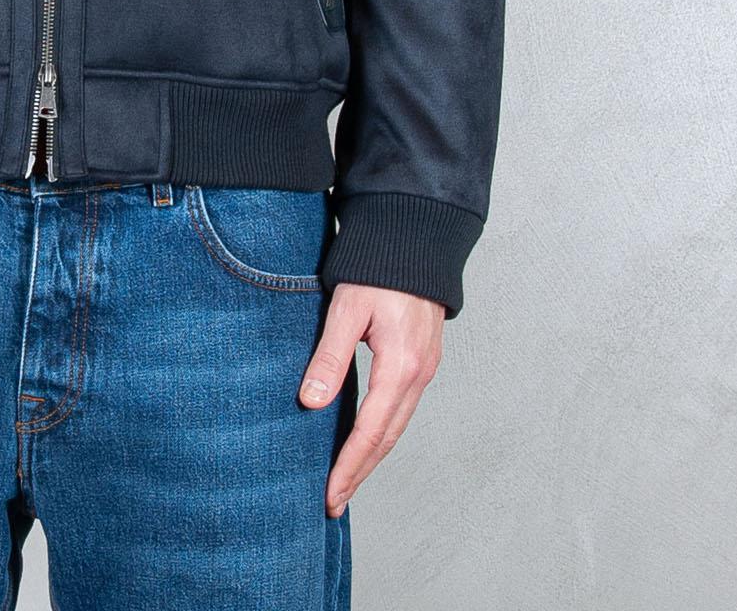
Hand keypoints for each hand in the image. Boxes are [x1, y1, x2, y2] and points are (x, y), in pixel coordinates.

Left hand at [298, 282, 444, 515]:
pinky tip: (366, 438)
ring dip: (373, 455)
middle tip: (334, 501)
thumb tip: (311, 402)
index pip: (371, 431)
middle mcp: (419, 373)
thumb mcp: (347, 307)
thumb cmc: (378, 266)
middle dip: (361, 472)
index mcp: (400, 365)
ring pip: (398, 424)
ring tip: (347, 479)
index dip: (350, 465)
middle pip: (389, 437)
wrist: (415, 236)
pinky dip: (384, 431)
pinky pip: (402, 407)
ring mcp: (424, 367)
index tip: (330, 495)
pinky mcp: (421, 358)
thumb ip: (330, 355)